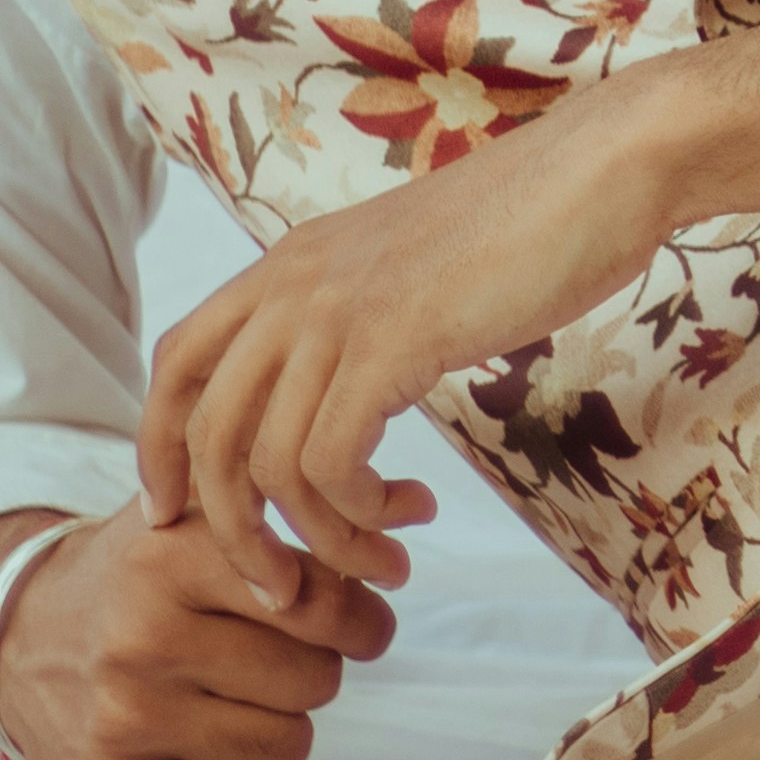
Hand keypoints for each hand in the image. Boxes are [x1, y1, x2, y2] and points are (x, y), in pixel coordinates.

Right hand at [0, 497, 393, 759]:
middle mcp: (143, 640)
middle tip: (290, 653)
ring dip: (285, 720)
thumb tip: (421, 504)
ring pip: (288, 743)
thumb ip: (297, 509)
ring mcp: (125, 722)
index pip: (318, 600)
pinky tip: (204, 729)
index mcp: (169, 560)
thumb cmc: (135, 572)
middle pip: (315, 678)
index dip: (360, 612)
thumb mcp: (196, 517)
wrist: (17, 639)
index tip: (365, 616)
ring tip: (246, 690)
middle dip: (319, 666)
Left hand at [138, 78, 674, 609]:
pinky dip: (360, 514)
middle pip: (205, 431)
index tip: (184, 517)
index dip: (162, 449)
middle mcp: (294, 282)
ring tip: (382, 562)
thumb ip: (359, 319)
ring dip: (320, 541)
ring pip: (267, 465)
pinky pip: (330, 465)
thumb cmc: (527, 224)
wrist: (597, 172)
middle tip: (283, 587)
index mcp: (291, 261)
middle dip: (232, 530)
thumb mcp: (408, 268)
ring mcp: (338, 309)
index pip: (178, 362)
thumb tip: (341, 392)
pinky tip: (408, 511)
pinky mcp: (391, 342)